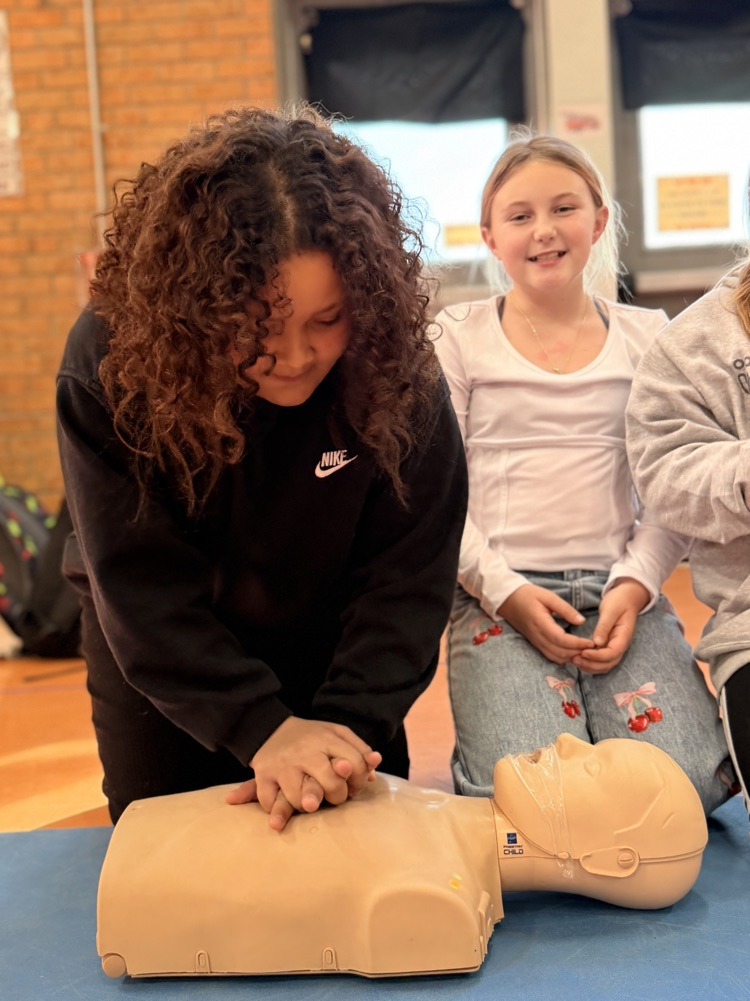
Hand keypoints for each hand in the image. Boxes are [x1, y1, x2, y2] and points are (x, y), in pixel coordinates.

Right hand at [225, 717, 381, 830]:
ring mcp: (283, 764)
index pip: (355, 764)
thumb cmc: (311, 737)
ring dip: (307, 806)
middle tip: (334, 797)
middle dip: (337, 797)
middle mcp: (305, 751)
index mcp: (327, 738)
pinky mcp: (263, 775)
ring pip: (301, 798)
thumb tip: (373, 772)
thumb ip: (359, 749)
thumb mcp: (336, 734)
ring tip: (309, 802)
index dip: (358, 781)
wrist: (270, 728)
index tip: (353, 786)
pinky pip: (271, 802)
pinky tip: (283, 806)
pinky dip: (276, 810)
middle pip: (331, 784)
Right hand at [498, 584, 594, 663]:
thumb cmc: (528, 594)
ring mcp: (535, 641)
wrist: (507, 599)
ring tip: (585, 650)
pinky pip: (550, 656)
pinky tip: (572, 652)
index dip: (577, 644)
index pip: (561, 639)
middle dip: (578, 652)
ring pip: (556, 657)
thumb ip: (565, 609)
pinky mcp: (535, 643)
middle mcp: (537, 636)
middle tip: (593, 647)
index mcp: (540, 623)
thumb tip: (582, 621)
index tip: (591, 642)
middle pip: (560, 652)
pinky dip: (563, 657)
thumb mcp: (548, 596)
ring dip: (571, 656)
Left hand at [571, 578, 649, 673]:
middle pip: (608, 664)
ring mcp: (615, 647)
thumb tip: (597, 643)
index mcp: (623, 637)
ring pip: (604, 665)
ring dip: (589, 666)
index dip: (597, 656)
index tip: (582, 652)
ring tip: (573, 659)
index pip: (612, 653)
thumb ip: (604, 626)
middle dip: (591, 664)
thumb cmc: (619, 601)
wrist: (627, 598)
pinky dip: (590, 663)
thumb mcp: (610, 610)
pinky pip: (601, 660)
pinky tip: (578, 658)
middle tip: (574, 659)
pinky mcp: (608, 646)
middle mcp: (620, 645)